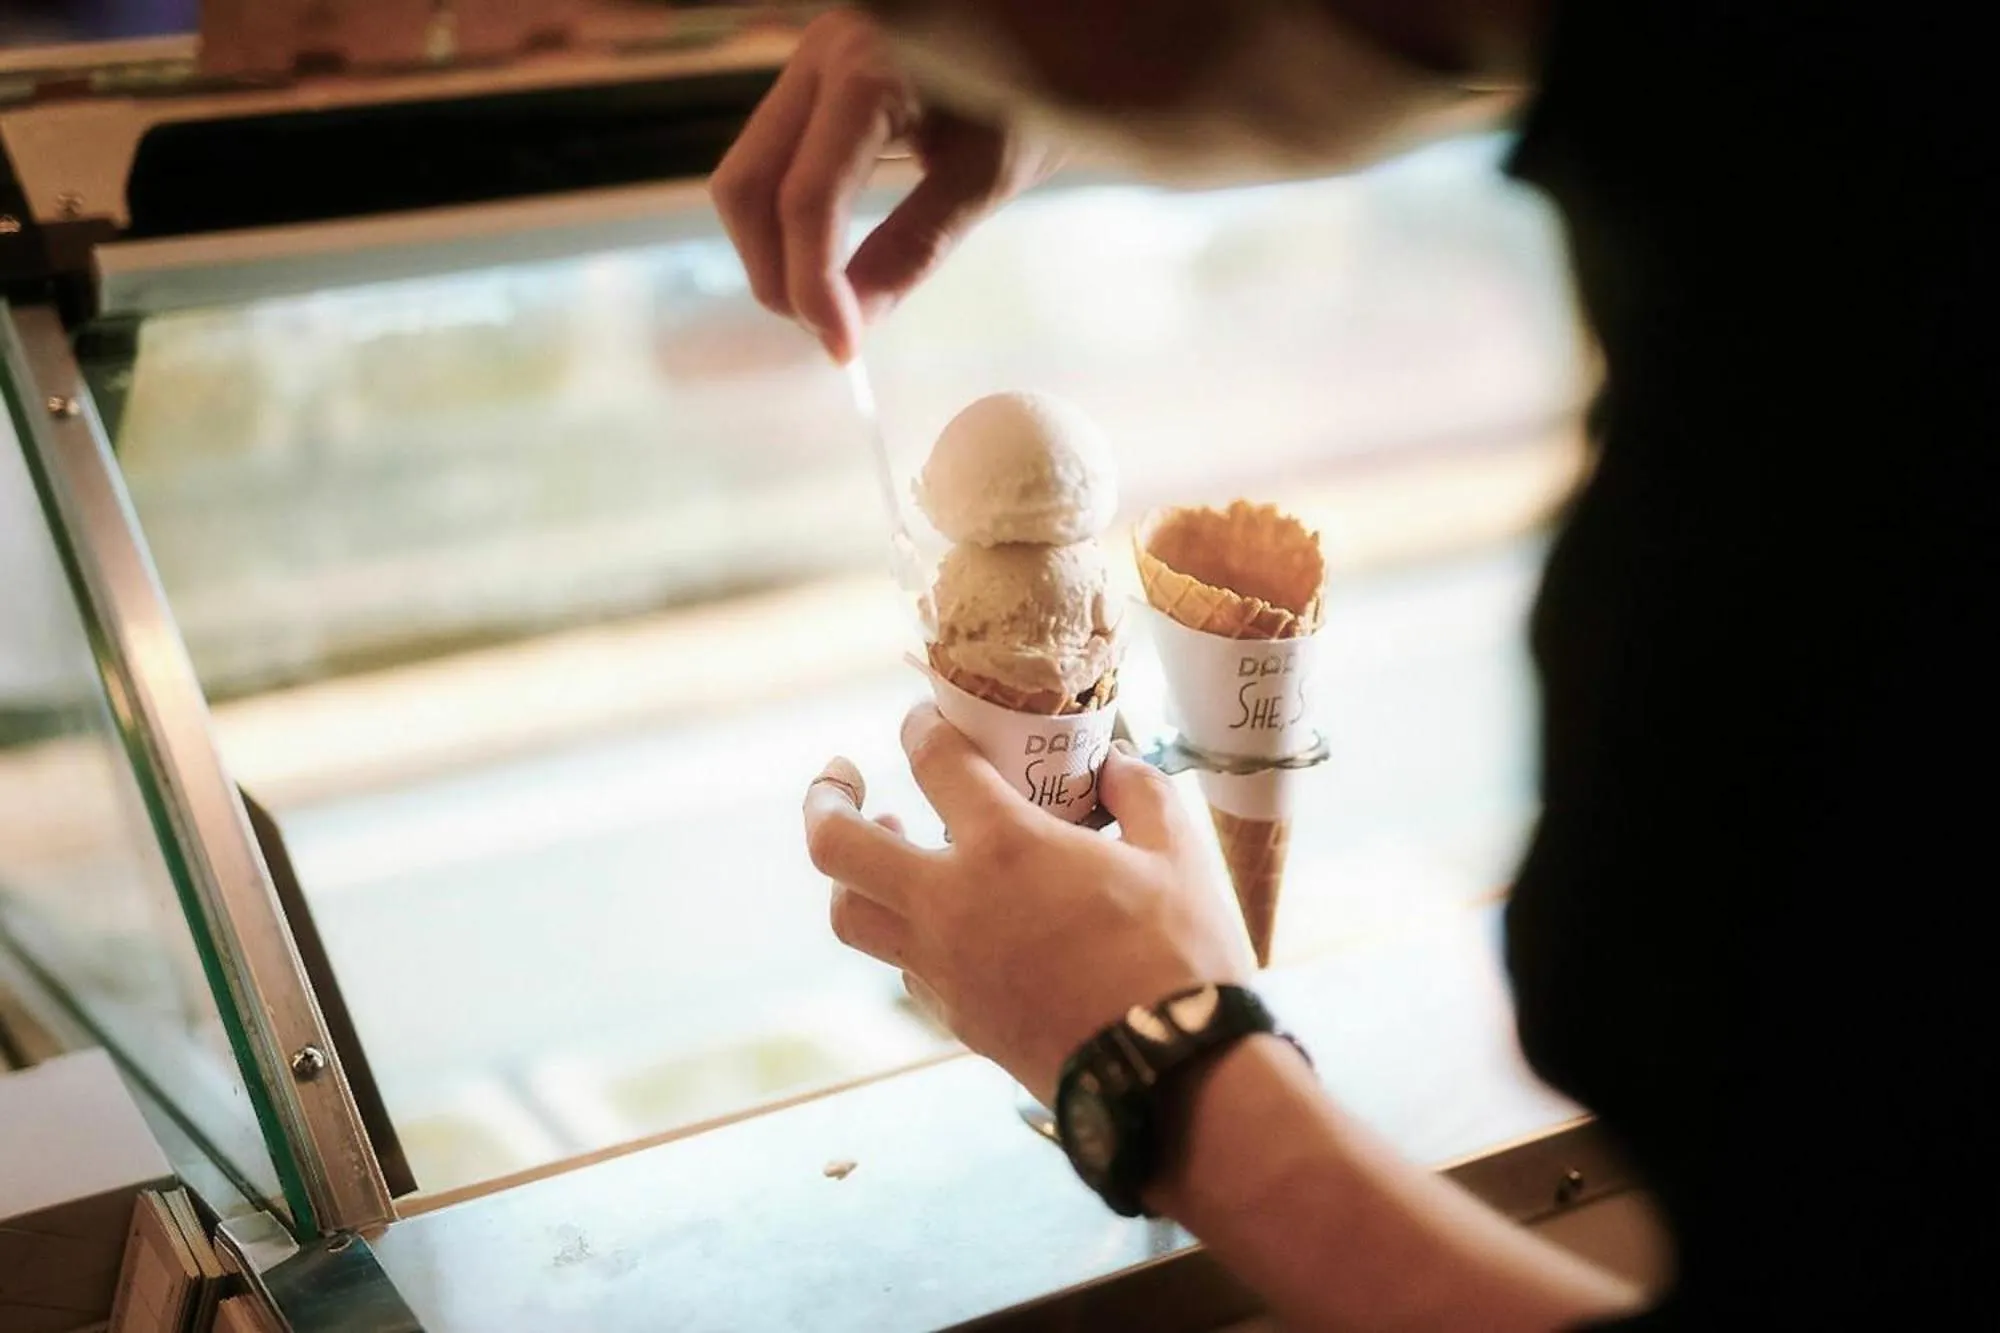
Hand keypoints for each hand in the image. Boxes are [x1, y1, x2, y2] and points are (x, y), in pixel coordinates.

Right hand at [709, 9, 1056, 362]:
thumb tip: (853, 323)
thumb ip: (914, 247)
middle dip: (775, 271)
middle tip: (826, 329)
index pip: (807, 196)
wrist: (1049, 35)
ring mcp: (808, 64)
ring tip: (827, 301)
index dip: (813, 284)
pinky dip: (784, 220)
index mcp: (867, 69)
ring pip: (746, 175)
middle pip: (748, 185)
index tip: (841, 348)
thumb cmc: (1034, 94)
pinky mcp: (811, 83)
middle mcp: (820, 55)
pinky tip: (823, 259)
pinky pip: (769, 162)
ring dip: (772, 250)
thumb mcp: (985, 177)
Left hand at [802, 703, 1253, 1102]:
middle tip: (839, 777)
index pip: (930, 761)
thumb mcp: (1179, 854)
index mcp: (1005, 847)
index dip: (920, 727)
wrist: (1170, 1080)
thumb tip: (1116, 766)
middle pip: (837, 847)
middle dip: (823, 800)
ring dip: (852, 874)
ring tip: (882, 844)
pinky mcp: (956, 1020)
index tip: (923, 719)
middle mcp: (952, 905)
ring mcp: (944, 969)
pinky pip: (903, 966)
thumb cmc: (1180, 959)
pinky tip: (945, 920)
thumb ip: (1142, 793)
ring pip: (853, 916)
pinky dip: (906, 932)